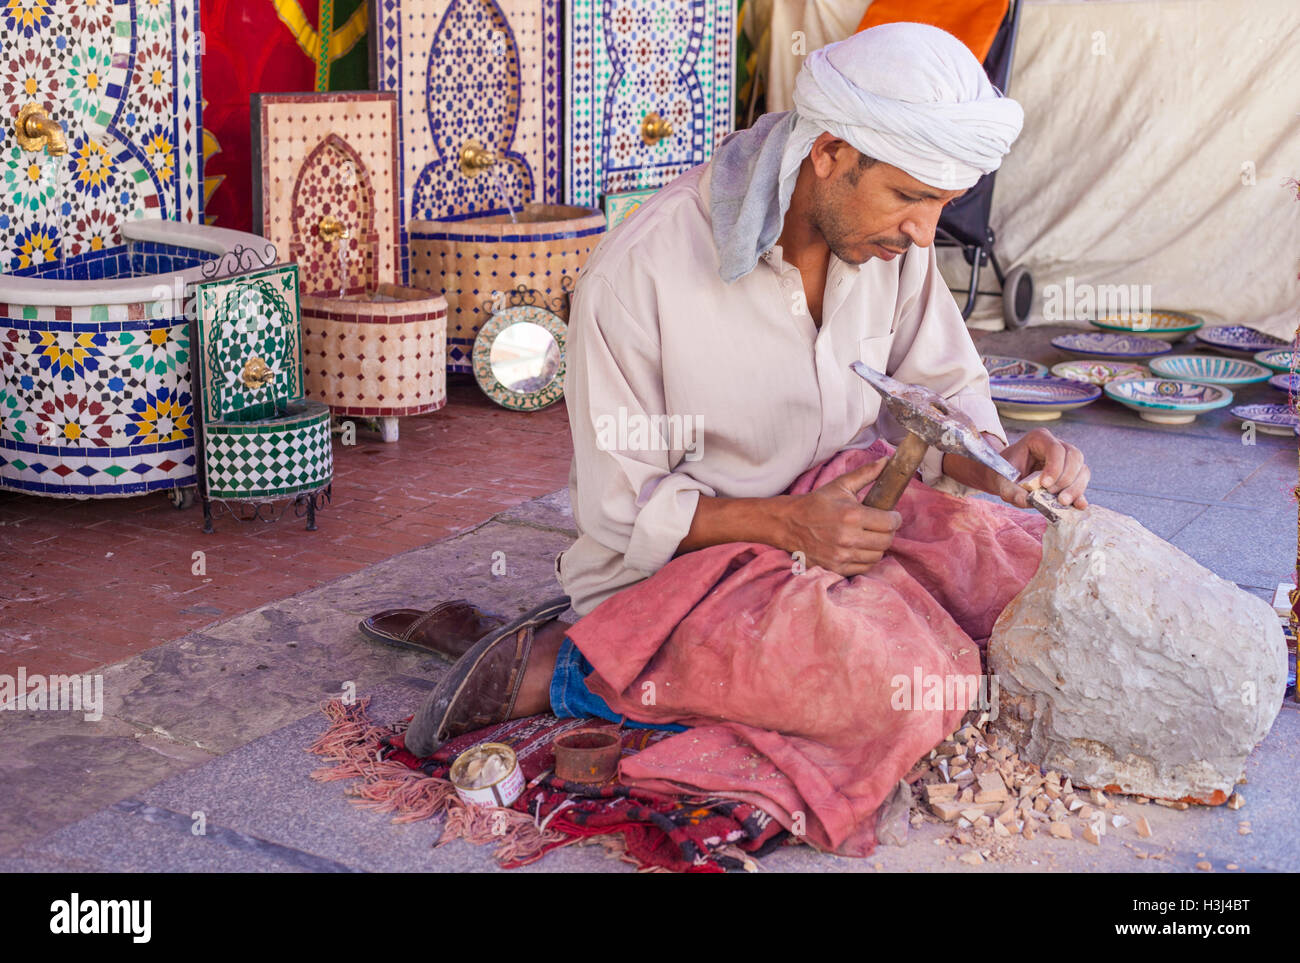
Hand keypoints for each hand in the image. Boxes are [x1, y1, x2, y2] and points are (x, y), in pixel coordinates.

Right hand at [779, 457, 901, 575]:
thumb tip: (886, 461)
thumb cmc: (816, 503)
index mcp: (852, 515)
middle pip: (886, 541)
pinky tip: (860, 549)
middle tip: (882, 526)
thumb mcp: (840, 485)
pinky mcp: (836, 567)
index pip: (890, 523)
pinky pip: (864, 568)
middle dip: (888, 532)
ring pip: (877, 556)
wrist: (789, 523)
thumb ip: (865, 474)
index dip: (895, 518)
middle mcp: (848, 537)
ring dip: (878, 546)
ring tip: (871, 537)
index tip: (892, 516)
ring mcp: (842, 555)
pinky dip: (866, 559)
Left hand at [991, 428, 1090, 509]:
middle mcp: (1057, 445)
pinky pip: (1082, 481)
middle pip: (1074, 457)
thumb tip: (1026, 501)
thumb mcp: (1002, 481)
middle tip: (1055, 497)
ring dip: (1075, 487)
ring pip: (1082, 469)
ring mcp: (1067, 458)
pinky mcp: (1071, 473)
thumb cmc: (1004, 474)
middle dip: (1067, 479)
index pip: (1055, 449)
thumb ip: (1011, 491)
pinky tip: (1078, 505)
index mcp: (1038, 439)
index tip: (1045, 485)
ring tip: (1062, 502)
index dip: (1055, 467)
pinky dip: (1080, 493)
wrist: (1006, 476)